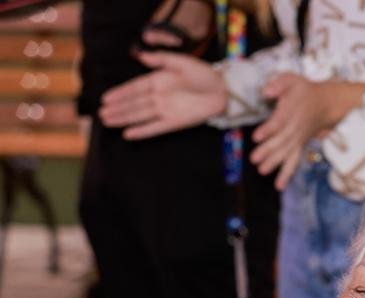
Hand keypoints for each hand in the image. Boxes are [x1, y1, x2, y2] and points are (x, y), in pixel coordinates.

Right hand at [99, 52, 227, 138]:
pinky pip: (156, 128)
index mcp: (158, 80)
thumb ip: (161, 59)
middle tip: (101, 113)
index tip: (105, 98)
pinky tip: (128, 134)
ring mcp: (166, 110)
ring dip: (124, 119)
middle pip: (134, 104)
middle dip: (117, 108)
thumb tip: (140, 55)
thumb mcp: (182, 62)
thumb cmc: (204, 74)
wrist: (223, 90)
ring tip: (107, 121)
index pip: (134, 88)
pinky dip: (143, 131)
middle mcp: (159, 97)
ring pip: (140, 115)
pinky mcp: (175, 122)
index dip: (120, 93)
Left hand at [250, 74, 331, 190]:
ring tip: (262, 172)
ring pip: (288, 153)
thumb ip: (279, 84)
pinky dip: (287, 173)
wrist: (326, 103)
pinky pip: (294, 161)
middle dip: (268, 151)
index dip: (268, 129)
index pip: (280, 121)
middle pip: (282, 141)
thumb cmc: (304, 90)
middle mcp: (296, 127)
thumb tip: (266, 92)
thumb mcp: (292, 79)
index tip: (256, 137)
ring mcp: (298, 138)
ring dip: (276, 164)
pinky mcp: (299, 145)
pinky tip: (278, 185)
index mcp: (292, 110)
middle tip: (254, 160)